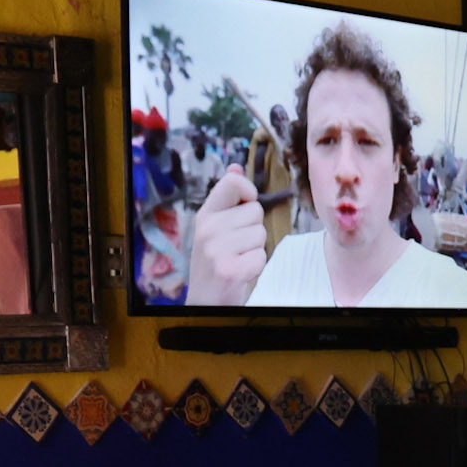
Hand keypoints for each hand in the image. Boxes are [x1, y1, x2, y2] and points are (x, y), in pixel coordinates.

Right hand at [185, 163, 269, 304]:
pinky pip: (261, 257)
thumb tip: (236, 166)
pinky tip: (241, 271)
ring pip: (261, 234)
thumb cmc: (216, 260)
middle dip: (253, 229)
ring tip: (237, 258)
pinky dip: (256, 266)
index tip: (245, 205)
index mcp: (205, 214)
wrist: (205, 300)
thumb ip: (227, 197)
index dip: (249, 192)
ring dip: (255, 249)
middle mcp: (208, 229)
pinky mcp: (230, 270)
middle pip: (256, 211)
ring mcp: (218, 250)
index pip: (234, 183)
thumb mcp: (214, 225)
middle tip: (236, 245)